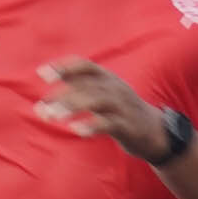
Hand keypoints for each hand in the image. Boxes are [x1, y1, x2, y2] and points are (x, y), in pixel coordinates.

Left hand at [37, 57, 169, 160]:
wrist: (156, 132)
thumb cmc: (121, 112)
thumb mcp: (102, 96)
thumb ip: (79, 90)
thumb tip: (47, 91)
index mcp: (108, 78)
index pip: (85, 65)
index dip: (64, 67)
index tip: (42, 73)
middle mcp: (115, 88)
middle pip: (86, 85)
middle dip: (61, 96)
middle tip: (41, 109)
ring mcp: (122, 105)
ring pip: (95, 100)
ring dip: (72, 107)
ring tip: (53, 116)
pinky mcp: (127, 125)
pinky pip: (109, 122)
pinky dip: (92, 125)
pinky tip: (77, 130)